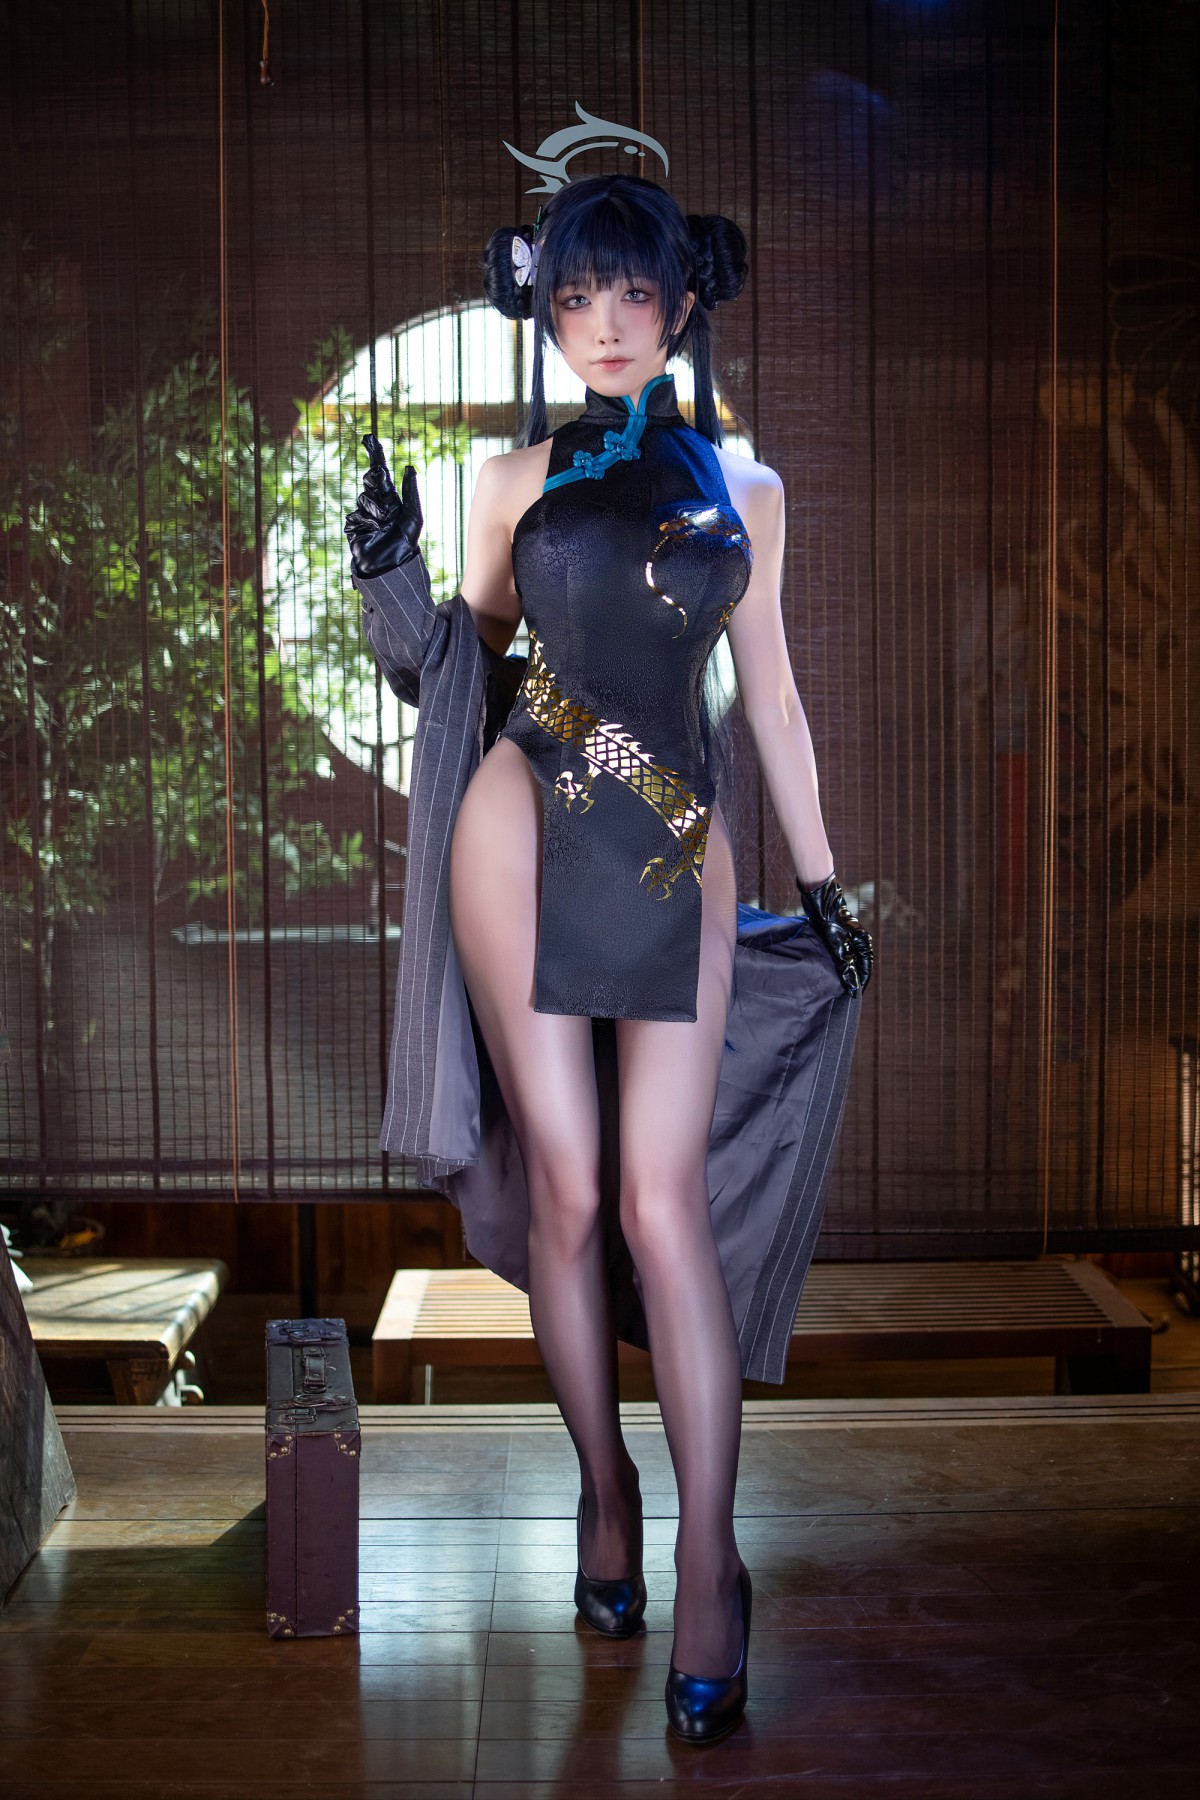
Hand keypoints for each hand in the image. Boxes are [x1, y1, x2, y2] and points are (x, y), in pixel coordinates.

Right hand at [344, 434, 423, 576]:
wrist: (390, 567)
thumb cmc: (405, 543)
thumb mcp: (413, 515)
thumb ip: (410, 492)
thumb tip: (409, 467)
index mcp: (390, 499)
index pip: (381, 474)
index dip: (376, 456)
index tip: (370, 439)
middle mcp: (376, 504)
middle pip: (372, 481)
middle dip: (376, 478)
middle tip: (384, 482)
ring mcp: (363, 513)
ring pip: (366, 498)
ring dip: (378, 508)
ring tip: (385, 524)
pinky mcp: (353, 525)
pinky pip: (358, 513)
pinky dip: (369, 519)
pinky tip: (374, 530)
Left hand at [796, 871, 872, 994]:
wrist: (820, 902)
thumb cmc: (830, 923)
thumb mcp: (838, 948)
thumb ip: (845, 968)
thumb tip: (853, 987)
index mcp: (864, 943)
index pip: (865, 969)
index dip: (859, 983)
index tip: (852, 997)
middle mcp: (859, 941)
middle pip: (857, 965)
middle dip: (851, 978)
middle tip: (841, 993)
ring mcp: (849, 937)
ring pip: (848, 959)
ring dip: (842, 970)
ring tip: (834, 984)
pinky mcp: (838, 935)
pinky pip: (840, 953)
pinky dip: (836, 962)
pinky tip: (828, 969)